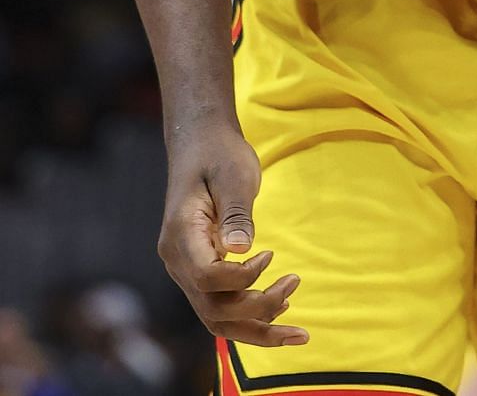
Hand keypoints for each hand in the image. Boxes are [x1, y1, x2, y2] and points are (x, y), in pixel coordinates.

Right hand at [158, 120, 306, 346]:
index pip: (208, 279)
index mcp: (181, 238)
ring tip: (298, 330)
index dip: (243, 278)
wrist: (201, 145)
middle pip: (213, 311)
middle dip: (258, 313)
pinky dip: (248, 317)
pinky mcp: (200, 271)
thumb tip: (243, 250)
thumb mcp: (233, 176)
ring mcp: (186, 271)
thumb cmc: (219, 156)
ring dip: (257, 328)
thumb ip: (236, 214)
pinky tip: (279, 311)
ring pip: (216, 319)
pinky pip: (220, 306)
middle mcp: (178, 262)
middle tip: (295, 285)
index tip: (270, 254)